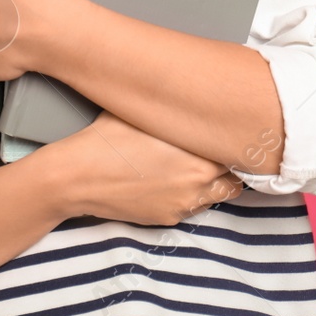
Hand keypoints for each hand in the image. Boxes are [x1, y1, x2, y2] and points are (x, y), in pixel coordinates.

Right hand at [45, 111, 244, 226]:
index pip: (237, 148)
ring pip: (219, 194)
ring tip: (197, 166)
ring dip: (215, 181)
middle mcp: (199, 179)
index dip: (234, 140)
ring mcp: (185, 202)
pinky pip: (193, 207)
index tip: (229, 133)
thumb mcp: (145, 112)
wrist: (78, 177)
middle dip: (229, 162)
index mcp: (198, 149)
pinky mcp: (169, 218)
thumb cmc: (107, 138)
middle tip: (217, 149)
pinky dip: (191, 195)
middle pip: (235, 174)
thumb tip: (195, 97)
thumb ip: (177, 110)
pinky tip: (172, 180)